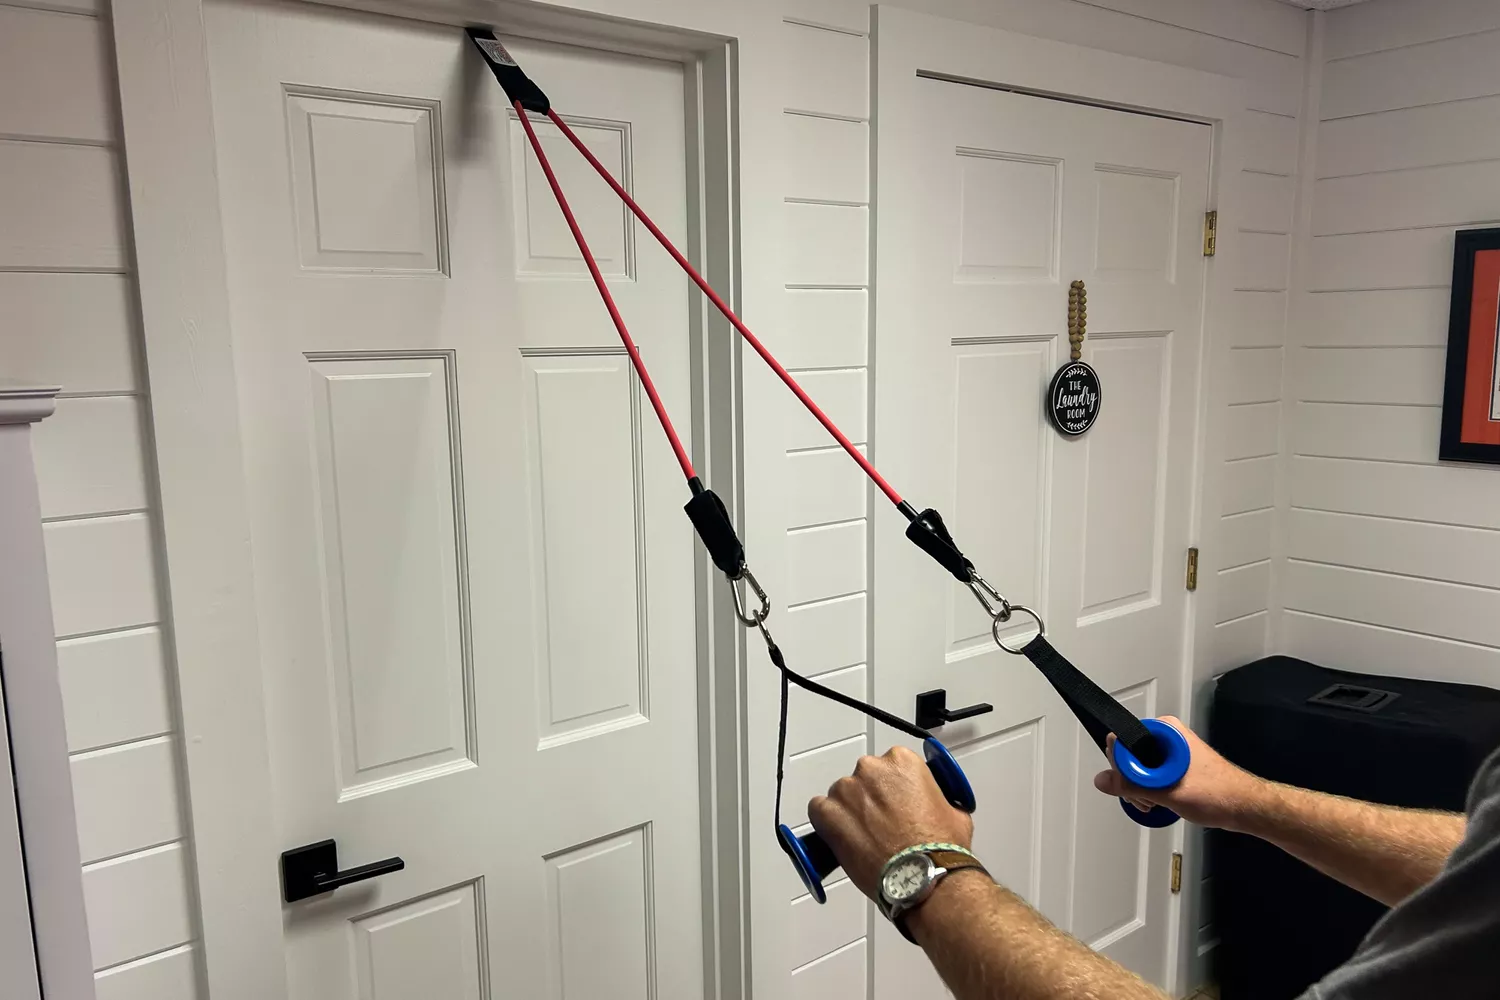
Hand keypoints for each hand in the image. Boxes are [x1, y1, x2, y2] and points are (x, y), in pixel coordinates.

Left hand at [807, 745, 973, 899]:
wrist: (923, 878)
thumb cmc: (939, 849)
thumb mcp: (954, 812)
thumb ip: (936, 797)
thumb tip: (932, 804)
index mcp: (903, 761)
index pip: (889, 765)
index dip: (892, 787)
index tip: (894, 802)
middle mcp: (872, 769)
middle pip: (864, 778)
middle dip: (870, 799)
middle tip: (881, 824)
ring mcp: (847, 790)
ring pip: (841, 795)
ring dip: (849, 812)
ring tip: (865, 838)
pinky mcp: (828, 813)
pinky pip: (818, 810)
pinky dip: (826, 823)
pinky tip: (841, 838)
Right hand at [1092, 716, 1268, 830]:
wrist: (1245, 807)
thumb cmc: (1218, 793)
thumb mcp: (1167, 791)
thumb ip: (1131, 785)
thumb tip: (1103, 780)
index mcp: (1166, 730)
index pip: (1122, 738)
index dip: (1121, 764)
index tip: (1129, 783)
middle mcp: (1167, 736)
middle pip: (1128, 753)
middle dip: (1129, 780)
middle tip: (1144, 797)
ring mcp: (1171, 751)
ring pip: (1137, 766)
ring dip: (1139, 788)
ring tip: (1153, 802)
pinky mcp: (1174, 764)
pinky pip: (1148, 773)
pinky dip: (1148, 789)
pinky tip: (1157, 801)